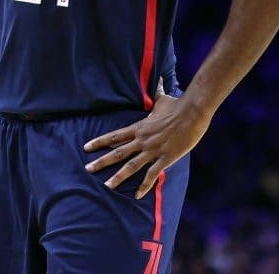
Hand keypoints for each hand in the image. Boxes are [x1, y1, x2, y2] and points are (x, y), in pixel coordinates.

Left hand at [83, 95, 210, 198]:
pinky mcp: (166, 158)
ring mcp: (153, 149)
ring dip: (118, 176)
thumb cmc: (178, 105)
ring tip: (107, 186)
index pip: (115, 136)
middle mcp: (142, 139)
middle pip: (118, 152)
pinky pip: (152, 174)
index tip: (86, 147)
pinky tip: (138, 196)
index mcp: (139, 127)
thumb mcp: (162, 100)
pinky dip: (144, 186)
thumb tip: (158, 82)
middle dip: (101, 161)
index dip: (100, 141)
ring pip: (131, 165)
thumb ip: (157, 94)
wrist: (192, 111)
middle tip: (87, 168)